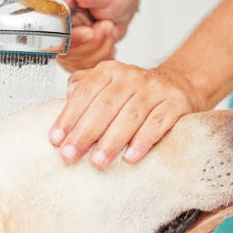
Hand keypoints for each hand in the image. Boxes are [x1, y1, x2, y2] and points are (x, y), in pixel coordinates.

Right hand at [41, 0, 139, 71]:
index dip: (70, 36)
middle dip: (89, 43)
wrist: (122, 1)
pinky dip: (100, 56)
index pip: (46, 30)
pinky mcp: (71, 53)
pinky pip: (82, 67)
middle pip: (59, 50)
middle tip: (106, 26)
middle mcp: (49, 24)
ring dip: (98, 49)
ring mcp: (59, 41)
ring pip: (73, 62)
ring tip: (108, 28)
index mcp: (47, 2)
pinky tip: (107, 40)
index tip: (89, 31)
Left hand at [49, 61, 200, 168]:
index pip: (85, 92)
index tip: (56, 139)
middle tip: (70, 155)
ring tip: (97, 161)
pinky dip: (143, 140)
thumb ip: (86, 87)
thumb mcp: (108, 83)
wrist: (177, 83)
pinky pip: (158, 123)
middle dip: (85, 133)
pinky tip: (130, 157)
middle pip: (105, 106)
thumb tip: (68, 94)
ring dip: (111, 141)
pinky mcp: (175, 103)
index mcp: (110, 71)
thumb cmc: (134, 92)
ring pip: (130, 116)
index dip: (69, 116)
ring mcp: (155, 89)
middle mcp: (131, 77)